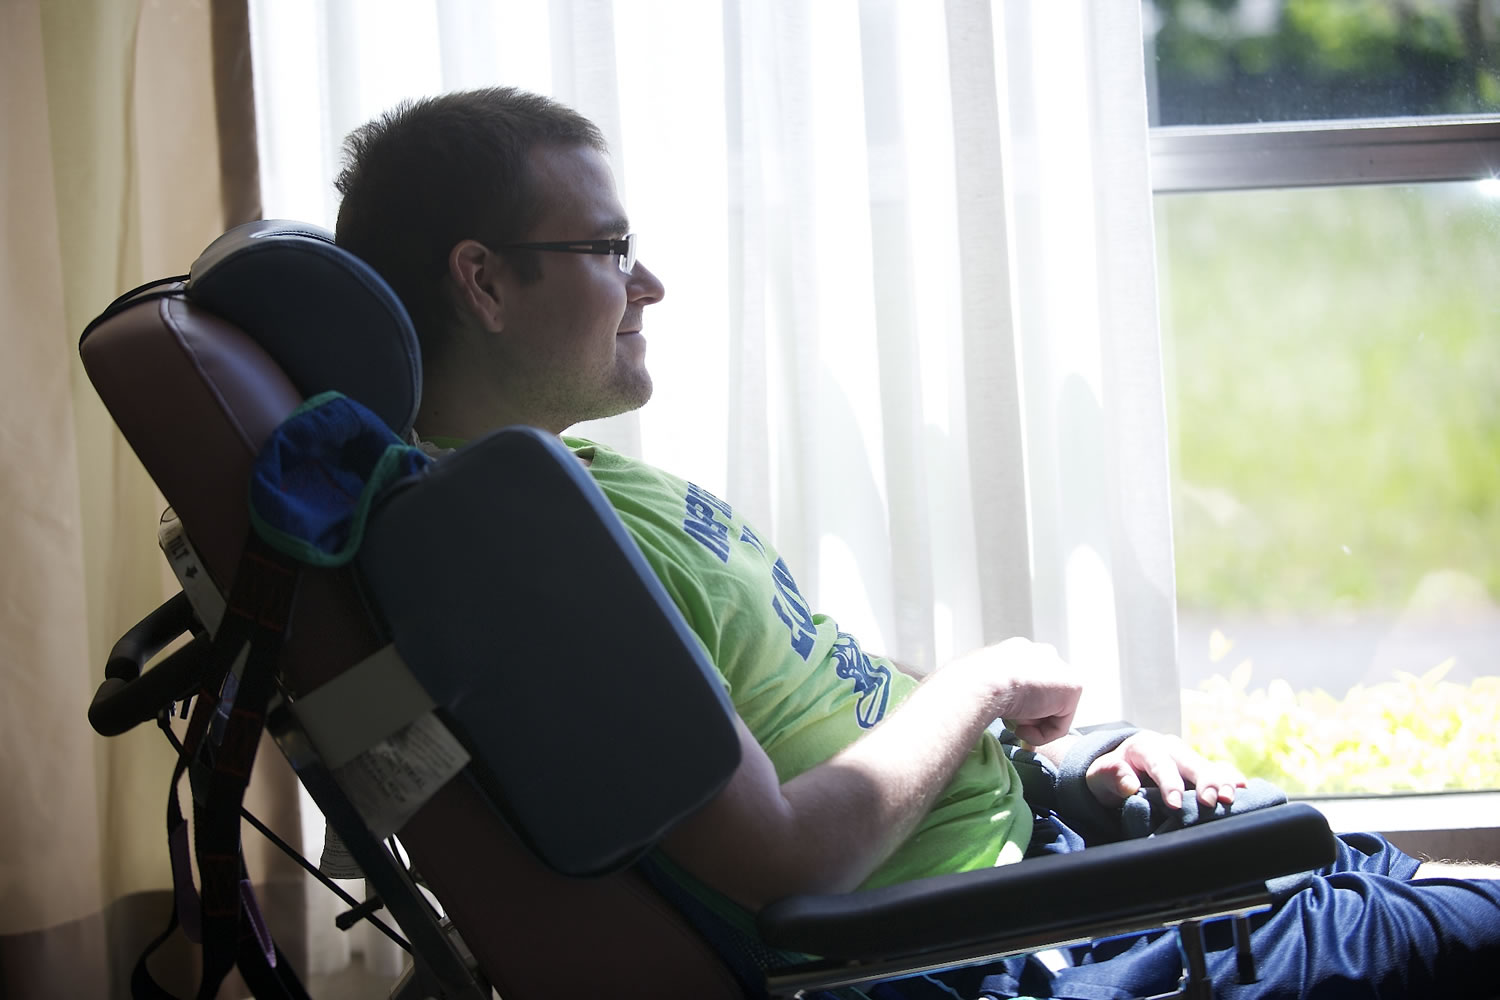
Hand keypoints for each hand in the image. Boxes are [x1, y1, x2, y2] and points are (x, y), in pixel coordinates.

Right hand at [946, 637, 1082, 745]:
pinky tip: (1022, 727)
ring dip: (1033, 724)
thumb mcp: (979, 683)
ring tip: (1013, 722)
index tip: (1005, 717)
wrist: (979, 682)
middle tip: (1012, 725)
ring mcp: (1059, 668)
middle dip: (1031, 715)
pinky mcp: (1073, 687)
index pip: (1029, 682)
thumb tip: (984, 706)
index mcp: (1019, 650)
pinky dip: (1041, 735)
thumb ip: (995, 690)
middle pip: (1044, 696)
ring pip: (1051, 712)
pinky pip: (1060, 725)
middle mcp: (1041, 653)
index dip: (1020, 706)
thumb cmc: (969, 685)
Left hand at [1085, 731, 1245, 810]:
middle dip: (1202, 781)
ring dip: (1221, 783)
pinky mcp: (1199, 770)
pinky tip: (1246, 791)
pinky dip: (1230, 781)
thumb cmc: (1108, 775)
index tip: (1175, 804)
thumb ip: (1111, 777)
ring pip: (1208, 768)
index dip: (1168, 783)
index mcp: (1145, 747)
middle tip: (1211, 801)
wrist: (1120, 768)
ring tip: (1231, 798)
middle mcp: (1171, 748)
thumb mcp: (1099, 776)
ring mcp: (1187, 758)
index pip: (1159, 764)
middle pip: (1190, 763)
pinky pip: (1218, 773)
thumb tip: (1129, 785)